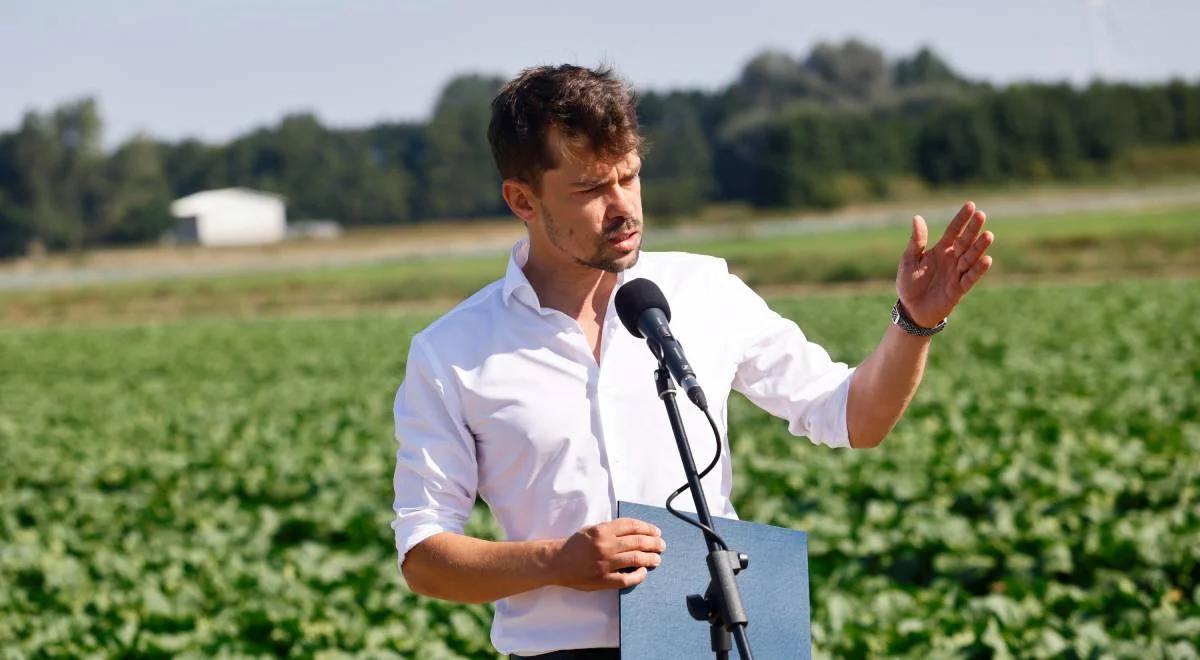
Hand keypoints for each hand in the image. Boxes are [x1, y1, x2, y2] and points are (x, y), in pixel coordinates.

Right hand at [549, 518, 665, 590]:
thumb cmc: (575, 545)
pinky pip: (627, 578)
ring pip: (635, 559)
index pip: (632, 526)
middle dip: (653, 543)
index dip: (647, 528)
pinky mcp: (603, 579)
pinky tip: (643, 571)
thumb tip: (635, 533)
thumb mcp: (591, 530)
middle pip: (638, 542)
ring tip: (657, 559)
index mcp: (602, 530)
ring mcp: (605, 563)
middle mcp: (605, 545)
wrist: (557, 562)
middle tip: (661, 545)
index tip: (656, 532)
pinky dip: (638, 575)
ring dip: (650, 558)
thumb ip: (611, 530)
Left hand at [896, 201, 994, 327]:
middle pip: (965, 242)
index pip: (953, 231)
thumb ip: (916, 241)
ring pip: (971, 258)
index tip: (971, 205)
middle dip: (973, 229)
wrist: (910, 309)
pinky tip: (987, 259)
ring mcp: (957, 273)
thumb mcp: (908, 259)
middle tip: (982, 215)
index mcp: (941, 250)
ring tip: (988, 235)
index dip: (961, 219)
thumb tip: (917, 217)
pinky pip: (970, 278)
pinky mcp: (958, 289)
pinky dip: (978, 270)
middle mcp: (952, 259)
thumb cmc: (909, 283)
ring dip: (979, 247)